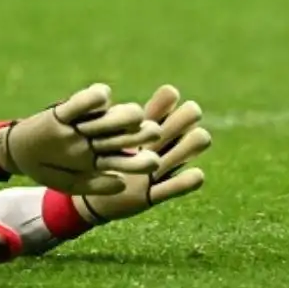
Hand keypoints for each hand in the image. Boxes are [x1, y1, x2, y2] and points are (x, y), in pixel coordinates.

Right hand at [0, 83, 162, 195]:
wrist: (17, 153)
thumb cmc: (46, 170)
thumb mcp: (69, 184)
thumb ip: (95, 185)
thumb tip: (121, 184)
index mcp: (101, 159)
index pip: (125, 160)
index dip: (140, 161)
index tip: (155, 162)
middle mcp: (96, 139)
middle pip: (122, 136)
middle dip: (139, 134)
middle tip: (155, 132)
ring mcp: (83, 124)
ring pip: (107, 118)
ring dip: (122, 116)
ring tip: (136, 114)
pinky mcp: (65, 110)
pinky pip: (81, 102)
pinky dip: (92, 98)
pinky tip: (103, 96)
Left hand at [73, 85, 210, 224]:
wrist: (89, 197)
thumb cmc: (92, 158)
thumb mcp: (96, 135)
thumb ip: (101, 118)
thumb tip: (100, 90)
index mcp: (139, 129)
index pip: (161, 107)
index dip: (165, 102)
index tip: (167, 95)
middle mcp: (153, 148)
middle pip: (178, 125)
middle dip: (184, 119)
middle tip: (186, 114)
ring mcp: (155, 171)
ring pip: (182, 153)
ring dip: (190, 145)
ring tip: (199, 137)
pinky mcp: (151, 196)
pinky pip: (173, 188)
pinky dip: (186, 181)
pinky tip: (197, 174)